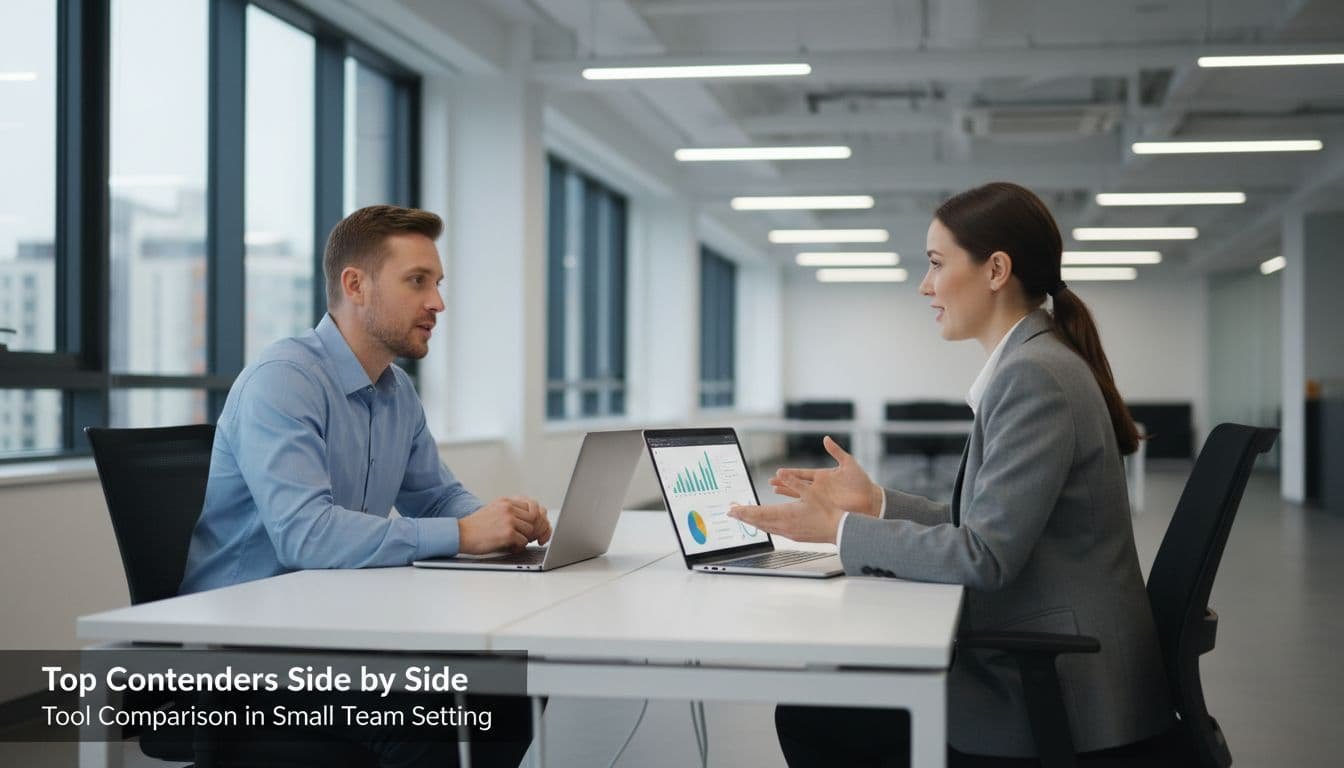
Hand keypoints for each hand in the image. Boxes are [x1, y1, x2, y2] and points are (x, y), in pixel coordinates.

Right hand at [458, 496, 550, 553]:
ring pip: (530, 530)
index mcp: (506, 501)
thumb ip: (511, 511)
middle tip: (526, 538)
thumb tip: (531, 521)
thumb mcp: (494, 511)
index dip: (536, 518)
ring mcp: (509, 519)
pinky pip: (524, 541)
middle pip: (534, 518)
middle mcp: (508, 508)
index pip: (533, 506)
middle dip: (533, 530)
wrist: (460, 534)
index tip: (534, 527)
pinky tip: (510, 547)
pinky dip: (519, 547)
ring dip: (525, 539)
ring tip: (514, 543)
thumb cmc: (475, 527)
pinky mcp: (507, 533)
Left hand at [728, 480, 844, 543]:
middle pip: (758, 522)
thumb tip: (781, 472)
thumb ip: (794, 482)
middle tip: (731, 513)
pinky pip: (774, 530)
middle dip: (744, 516)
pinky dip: (765, 526)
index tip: (732, 510)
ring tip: (744, 517)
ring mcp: (789, 533)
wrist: (842, 530)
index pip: (758, 514)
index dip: (744, 511)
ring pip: (765, 527)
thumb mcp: (811, 493)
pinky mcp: (795, 536)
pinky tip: (764, 524)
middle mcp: (785, 526)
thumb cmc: (829, 512)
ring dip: (753, 522)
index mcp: (786, 515)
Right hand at [769, 435, 881, 517]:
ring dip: (787, 493)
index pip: (802, 474)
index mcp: (822, 476)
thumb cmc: (861, 481)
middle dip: (783, 483)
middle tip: (770, 482)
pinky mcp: (824, 507)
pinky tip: (788, 506)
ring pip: (799, 495)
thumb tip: (826, 438)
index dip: (790, 473)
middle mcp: (819, 487)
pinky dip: (798, 506)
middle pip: (797, 484)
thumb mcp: (848, 463)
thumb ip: (836, 451)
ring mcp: (820, 498)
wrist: (869, 498)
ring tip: (774, 491)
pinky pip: (808, 506)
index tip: (778, 472)